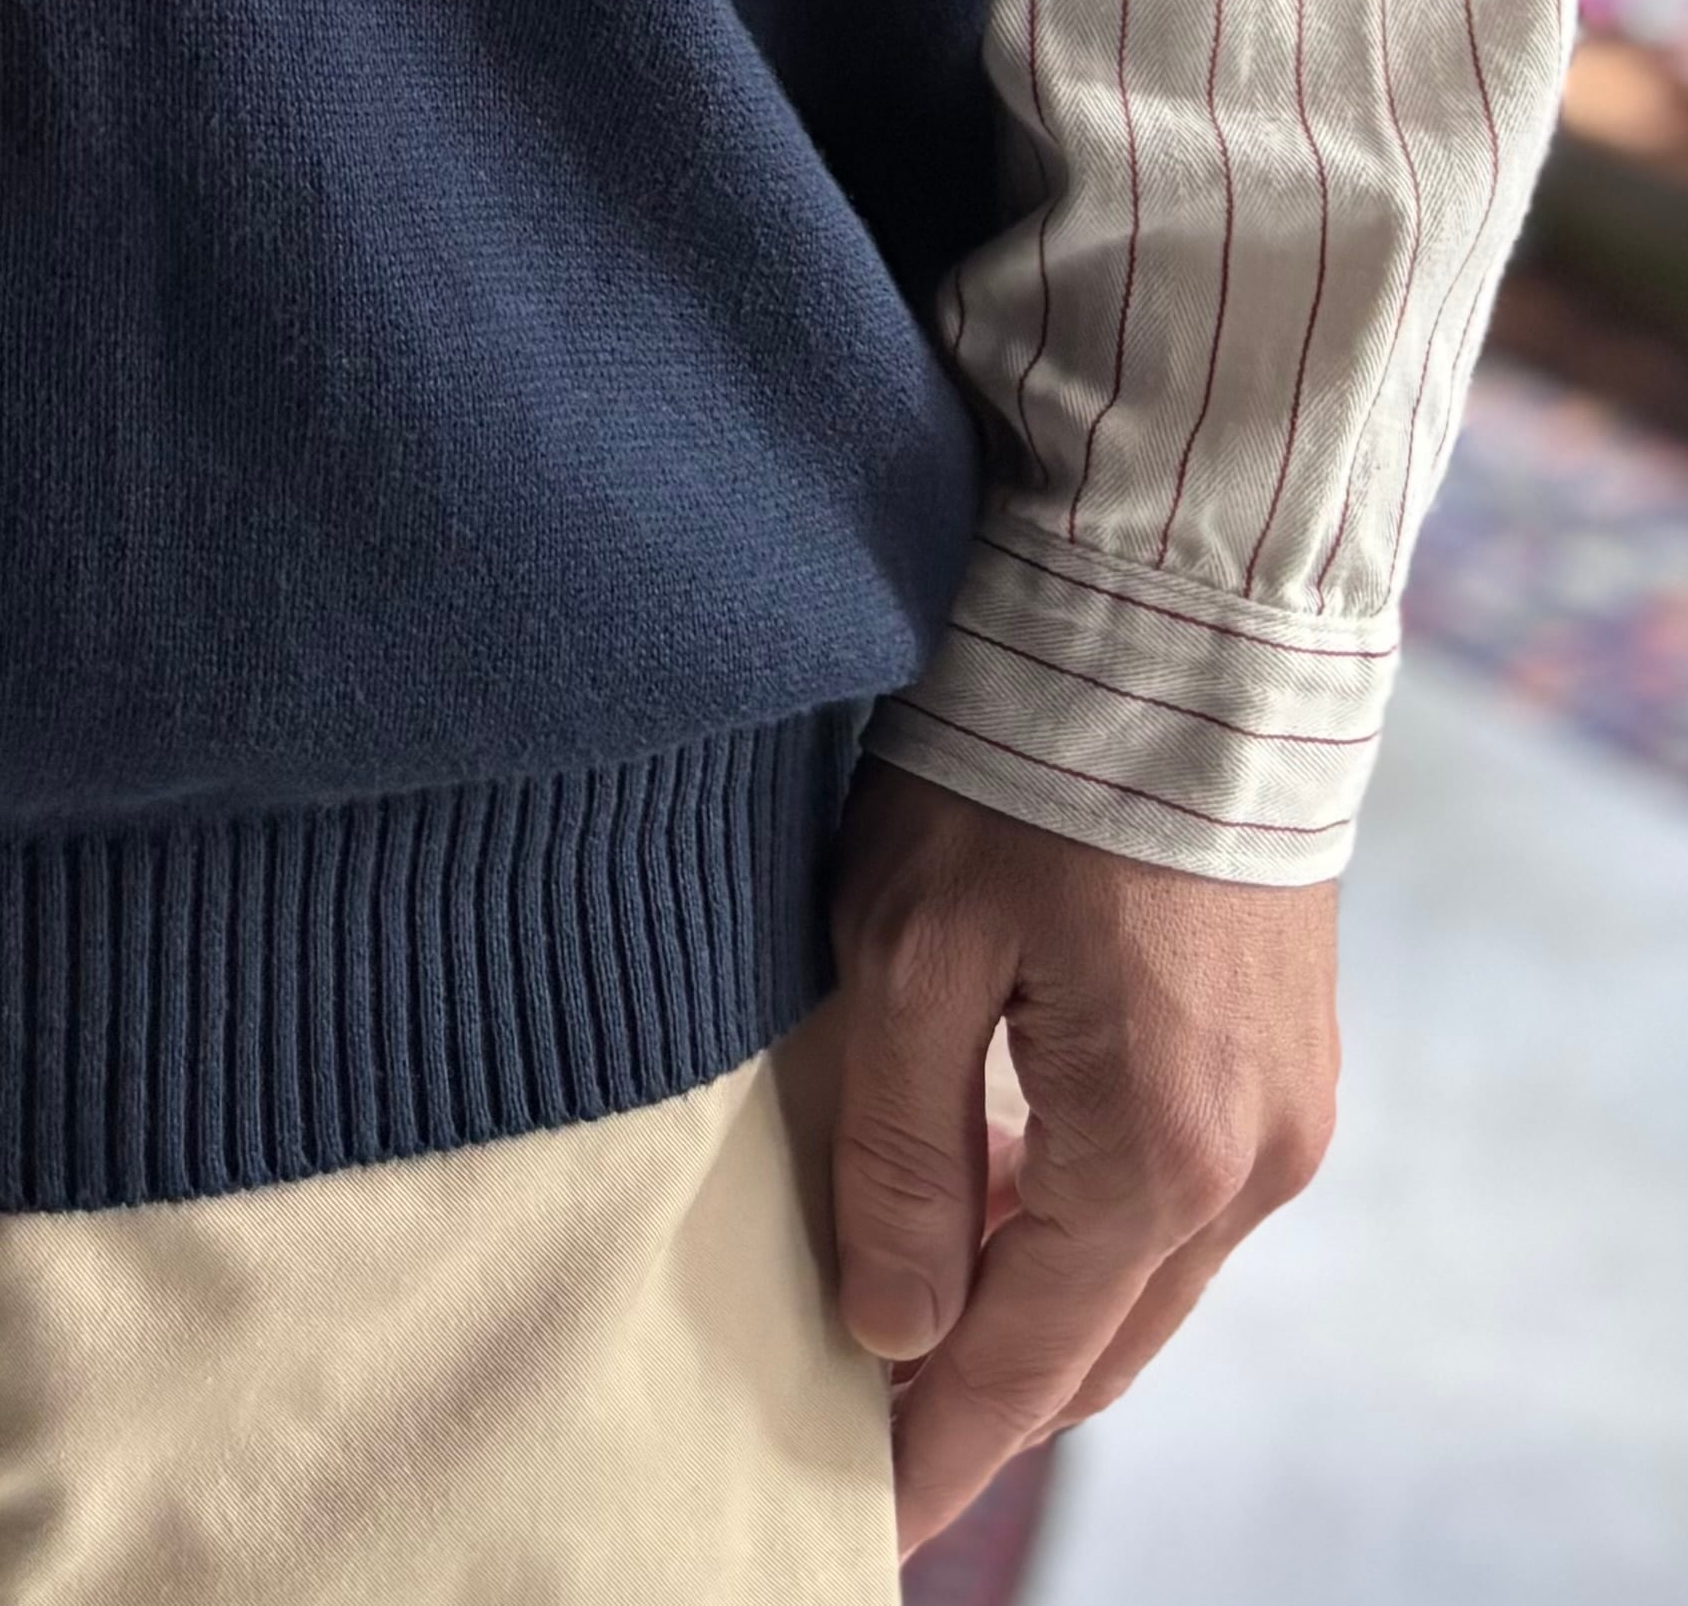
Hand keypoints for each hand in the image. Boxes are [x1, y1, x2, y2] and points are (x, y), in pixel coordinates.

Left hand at [824, 760, 1336, 1552]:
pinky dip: (1088, 1226)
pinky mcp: (1285, 1060)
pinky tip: (998, 1194)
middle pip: (1097, 1341)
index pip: (1023, 1364)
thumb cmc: (1025, 769)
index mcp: (1153, 1155)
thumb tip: (893, 1330)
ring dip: (1037, 1305)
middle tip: (874, 1434)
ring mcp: (1284, 1115)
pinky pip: (1177, 1198)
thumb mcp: (909, 948)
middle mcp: (1246, 1164)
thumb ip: (899, 1151)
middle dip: (986, 1396)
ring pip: (1144, 1274)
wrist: (1185, 630)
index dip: (935, 1449)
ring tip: (911, 1317)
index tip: (859, 1514)